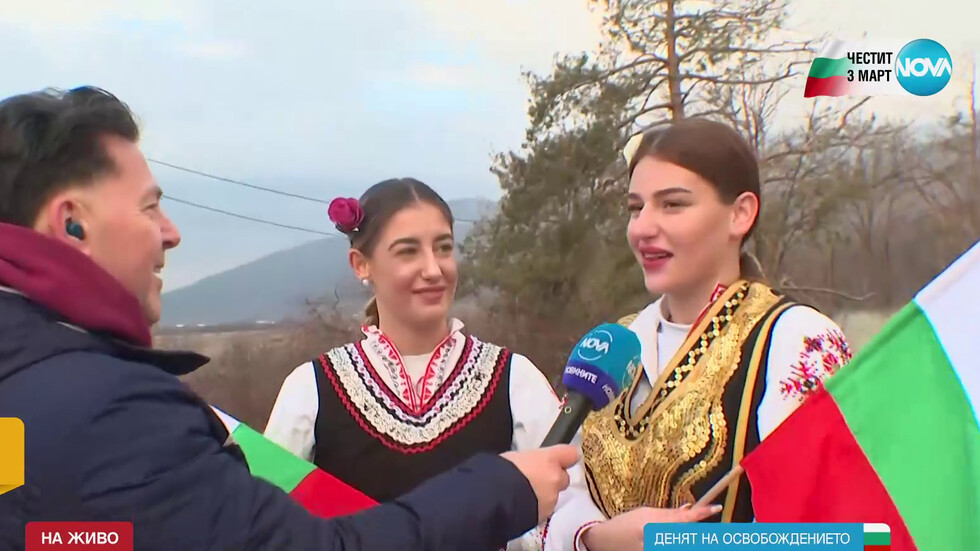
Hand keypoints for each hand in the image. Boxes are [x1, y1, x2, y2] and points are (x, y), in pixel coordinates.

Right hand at [501, 444, 579, 522]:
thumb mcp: (514, 457)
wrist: (493, 498)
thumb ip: (531, 461)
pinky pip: (542, 510)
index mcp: (549, 459)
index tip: (558, 460)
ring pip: (552, 496)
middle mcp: (555, 479)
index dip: (564, 458)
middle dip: (552, 480)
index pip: (570, 454)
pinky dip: (535, 508)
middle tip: (534, 480)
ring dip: (542, 495)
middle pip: (562, 478)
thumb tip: (530, 465)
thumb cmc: (499, 472)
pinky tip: (520, 506)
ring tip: (521, 495)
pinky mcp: (543, 517)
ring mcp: (551, 500)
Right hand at [581, 504, 721, 550]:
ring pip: (680, 540)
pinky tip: (669, 534)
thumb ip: (669, 514)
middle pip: (686, 535)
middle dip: (694, 528)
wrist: (604, 543)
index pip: (683, 519)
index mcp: (652, 525)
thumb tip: (690, 509)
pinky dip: (676, 538)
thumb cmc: (624, 525)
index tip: (716, 507)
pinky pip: (672, 545)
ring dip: (685, 534)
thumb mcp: (645, 514)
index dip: (702, 513)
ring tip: (673, 529)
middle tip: (698, 518)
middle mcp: (655, 540)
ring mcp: (654, 548)